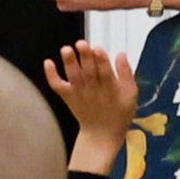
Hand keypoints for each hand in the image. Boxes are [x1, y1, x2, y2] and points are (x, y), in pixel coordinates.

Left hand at [42, 45, 138, 162]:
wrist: (102, 134)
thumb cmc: (118, 113)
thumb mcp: (131, 94)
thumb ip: (126, 73)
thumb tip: (121, 55)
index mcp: (111, 88)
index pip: (105, 72)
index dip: (101, 60)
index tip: (98, 49)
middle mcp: (93, 89)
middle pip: (88, 71)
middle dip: (85, 57)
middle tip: (82, 44)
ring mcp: (79, 92)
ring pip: (73, 76)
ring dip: (69, 63)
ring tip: (66, 50)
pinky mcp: (68, 96)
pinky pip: (58, 86)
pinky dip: (51, 75)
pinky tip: (48, 63)